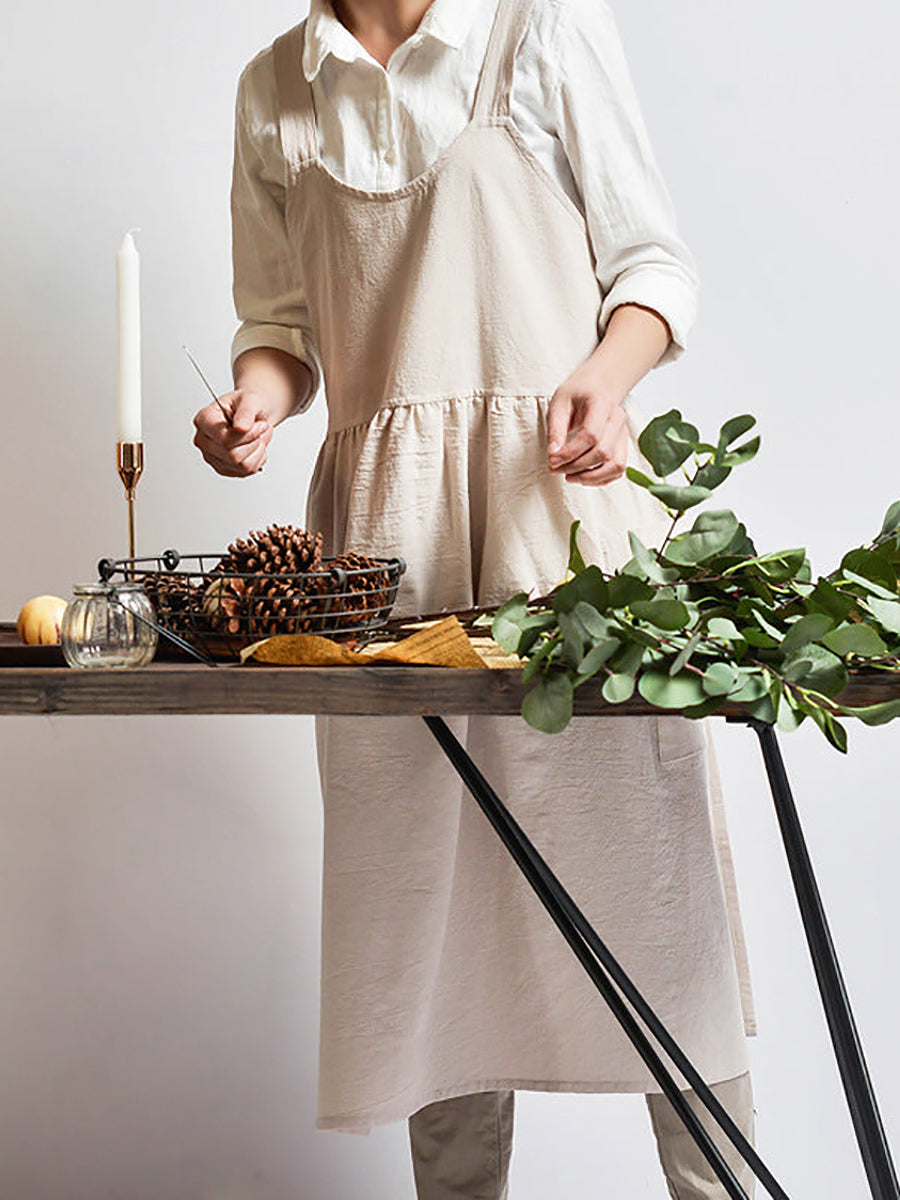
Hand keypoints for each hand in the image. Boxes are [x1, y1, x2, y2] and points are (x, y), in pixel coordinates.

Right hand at [192, 388, 273, 477]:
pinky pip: (247, 471)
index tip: (261, 425)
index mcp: (204, 420)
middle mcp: (204, 441)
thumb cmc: (247, 404)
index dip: (248, 435)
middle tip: (262, 428)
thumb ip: (245, 412)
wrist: (253, 413)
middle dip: (255, 442)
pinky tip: (254, 445)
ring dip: (258, 450)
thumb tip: (241, 427)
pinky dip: (258, 458)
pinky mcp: (224, 468)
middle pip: (233, 455)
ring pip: (242, 465)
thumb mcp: (250, 399)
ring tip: (258, 436)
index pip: (225, 440)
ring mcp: (212, 457)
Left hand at [546, 369, 629, 486]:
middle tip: (554, 468)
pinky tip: (582, 477)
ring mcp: (623, 433)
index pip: (591, 435)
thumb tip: (553, 455)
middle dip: (575, 466)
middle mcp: (618, 419)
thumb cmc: (576, 394)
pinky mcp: (623, 445)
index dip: (570, 452)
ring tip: (569, 477)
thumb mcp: (559, 404)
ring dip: (591, 477)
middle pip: (602, 452)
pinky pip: (618, 470)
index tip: (552, 459)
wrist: (597, 386)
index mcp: (602, 403)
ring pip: (615, 465)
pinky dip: (601, 479)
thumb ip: (556, 429)